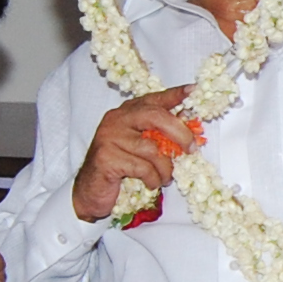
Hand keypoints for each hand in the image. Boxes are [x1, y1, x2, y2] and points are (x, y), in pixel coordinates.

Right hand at [71, 89, 194, 223]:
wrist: (91, 191)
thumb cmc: (120, 168)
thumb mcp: (142, 147)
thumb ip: (159, 134)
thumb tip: (186, 124)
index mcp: (126, 113)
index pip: (153, 99)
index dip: (174, 95)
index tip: (192, 90)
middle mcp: (116, 119)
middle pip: (155, 117)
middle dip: (179, 133)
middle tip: (191, 149)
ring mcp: (109, 137)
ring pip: (152, 149)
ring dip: (165, 168)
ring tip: (165, 178)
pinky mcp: (106, 157)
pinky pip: (142, 167)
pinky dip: (153, 178)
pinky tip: (151, 183)